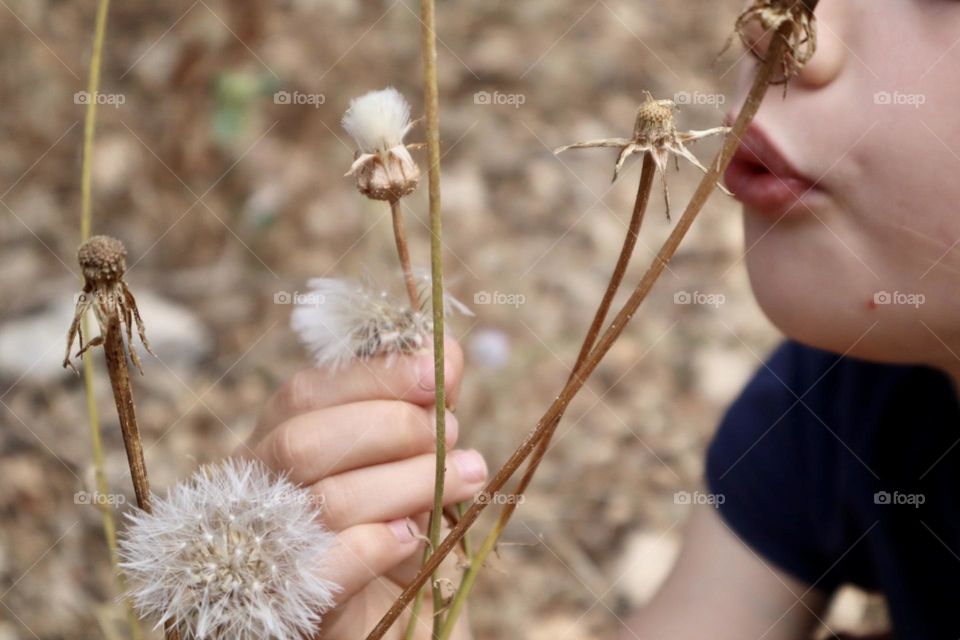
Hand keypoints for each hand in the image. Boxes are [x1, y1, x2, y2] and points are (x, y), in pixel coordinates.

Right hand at [243, 336, 483, 638]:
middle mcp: (257, 486)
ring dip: (409, 482)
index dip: (374, 376)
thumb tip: (446, 352)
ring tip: (467, 477)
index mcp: (278, 437)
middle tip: (453, 434)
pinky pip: (322, 569)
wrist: (399, 615)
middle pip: (304, 442)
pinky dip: (374, 546)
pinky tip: (412, 535)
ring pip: (325, 502)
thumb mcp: (416, 459)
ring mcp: (265, 544)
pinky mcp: (290, 599)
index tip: (439, 371)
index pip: (306, 391)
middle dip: (392, 428)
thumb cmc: (402, 523)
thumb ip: (422, 407)